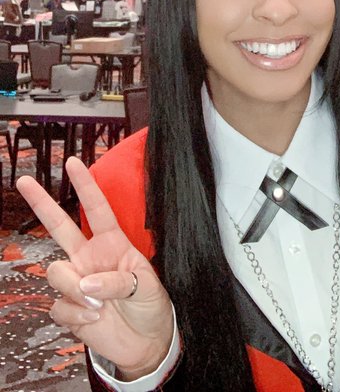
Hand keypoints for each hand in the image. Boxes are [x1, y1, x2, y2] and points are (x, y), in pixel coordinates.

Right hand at [17, 157, 172, 378]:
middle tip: (25, 181)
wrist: (145, 341)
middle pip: (60, 226)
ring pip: (56, 272)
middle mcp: (90, 257)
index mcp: (113, 243)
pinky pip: (58, 305)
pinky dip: (77, 315)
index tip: (74, 162)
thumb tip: (85, 284)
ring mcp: (77, 281)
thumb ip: (117, 282)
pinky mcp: (68, 307)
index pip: (97, 209)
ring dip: (77, 290)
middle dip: (42, 203)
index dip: (86, 186)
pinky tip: (94, 319)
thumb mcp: (145, 287)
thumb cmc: (150, 305)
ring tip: (101, 306)